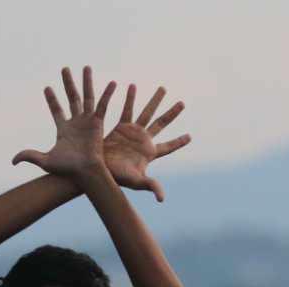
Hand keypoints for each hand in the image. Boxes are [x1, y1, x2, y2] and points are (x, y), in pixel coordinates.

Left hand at [13, 66, 115, 179]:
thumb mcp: (45, 161)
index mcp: (63, 129)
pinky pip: (102, 106)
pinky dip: (107, 95)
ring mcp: (87, 122)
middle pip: (71, 98)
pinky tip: (112, 83)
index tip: (46, 87)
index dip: (51, 99)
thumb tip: (13, 160)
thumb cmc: (67, 169)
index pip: (56, 110)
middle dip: (68, 83)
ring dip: (86, 82)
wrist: (84, 172)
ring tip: (86, 67)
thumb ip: (30, 156)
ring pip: (87, 97)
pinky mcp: (98, 124)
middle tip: (64, 69)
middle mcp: (76, 122)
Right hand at [103, 84, 189, 201]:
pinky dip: (130, 98)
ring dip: (154, 100)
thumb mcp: (135, 182)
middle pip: (161, 124)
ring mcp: (132, 132)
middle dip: (171, 114)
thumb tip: (162, 198)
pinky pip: (127, 110)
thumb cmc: (117, 178)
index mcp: (150, 152)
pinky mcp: (121, 128)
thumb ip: (150, 186)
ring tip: (163, 88)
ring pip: (147, 113)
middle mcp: (143, 140)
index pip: (168, 147)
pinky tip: (132, 86)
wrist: (99, 170)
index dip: (178, 142)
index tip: (190, 137)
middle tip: (182, 103)